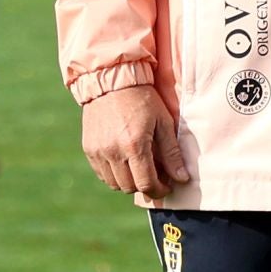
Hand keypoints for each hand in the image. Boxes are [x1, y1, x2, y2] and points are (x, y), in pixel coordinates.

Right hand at [81, 84, 189, 198]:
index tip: (167, 186)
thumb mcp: (163, 122)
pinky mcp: (89, 149)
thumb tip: (182, 179)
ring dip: (129, 182)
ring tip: (139, 168)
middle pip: (130, 188)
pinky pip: (102, 174)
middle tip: (155, 174)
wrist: (112, 81)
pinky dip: (114, 174)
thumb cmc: (143, 99)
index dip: (159, 190)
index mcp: (134, 145)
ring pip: (114, 184)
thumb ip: (172, 153)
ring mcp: (98, 151)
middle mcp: (113, 151)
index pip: (146, 184)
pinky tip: (124, 161)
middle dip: (145, 186)